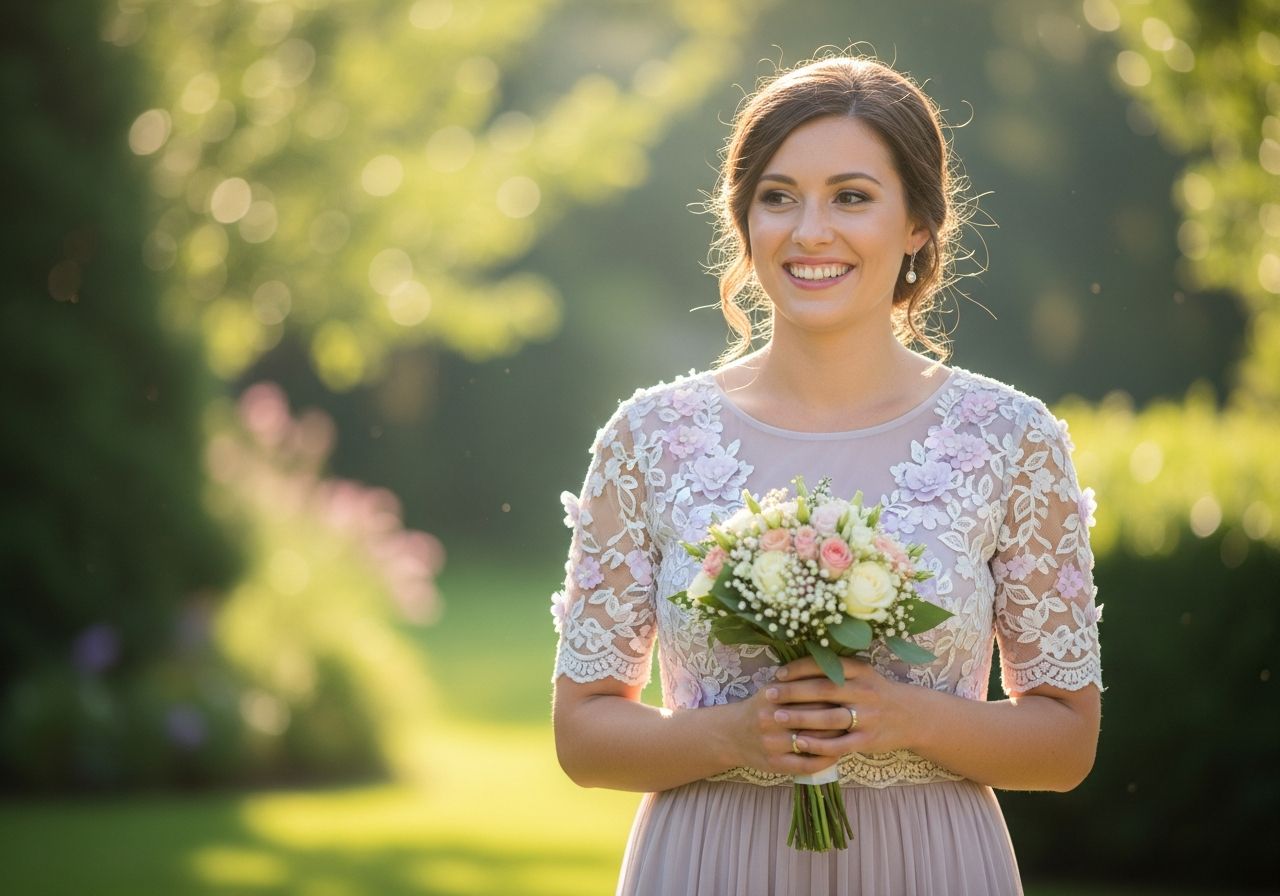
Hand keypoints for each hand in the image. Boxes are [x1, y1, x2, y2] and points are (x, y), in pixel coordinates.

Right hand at [729, 676, 861, 776]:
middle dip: (839, 715)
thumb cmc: (760, 707)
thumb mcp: (773, 687)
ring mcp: (772, 744)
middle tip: (860, 714)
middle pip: (815, 716)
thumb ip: (798, 678)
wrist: (731, 735)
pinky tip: (837, 754)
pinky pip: (807, 764)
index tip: (852, 693)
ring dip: (836, 739)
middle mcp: (770, 719)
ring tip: (853, 733)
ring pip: (814, 742)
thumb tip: (832, 665)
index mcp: (772, 695)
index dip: (834, 693)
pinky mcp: (775, 764)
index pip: (811, 692)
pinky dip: (826, 760)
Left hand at [765, 655, 917, 759]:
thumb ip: (835, 668)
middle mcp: (865, 691)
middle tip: (770, 694)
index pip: (825, 666)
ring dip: (801, 718)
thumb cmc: (876, 692)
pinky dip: (818, 744)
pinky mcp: (868, 740)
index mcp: (861, 670)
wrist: (912, 716)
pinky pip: (840, 744)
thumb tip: (797, 663)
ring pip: (830, 718)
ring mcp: (868, 716)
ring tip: (777, 717)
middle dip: (793, 692)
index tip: (778, 674)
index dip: (799, 669)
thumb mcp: (862, 673)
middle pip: (824, 690)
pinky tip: (799, 743)